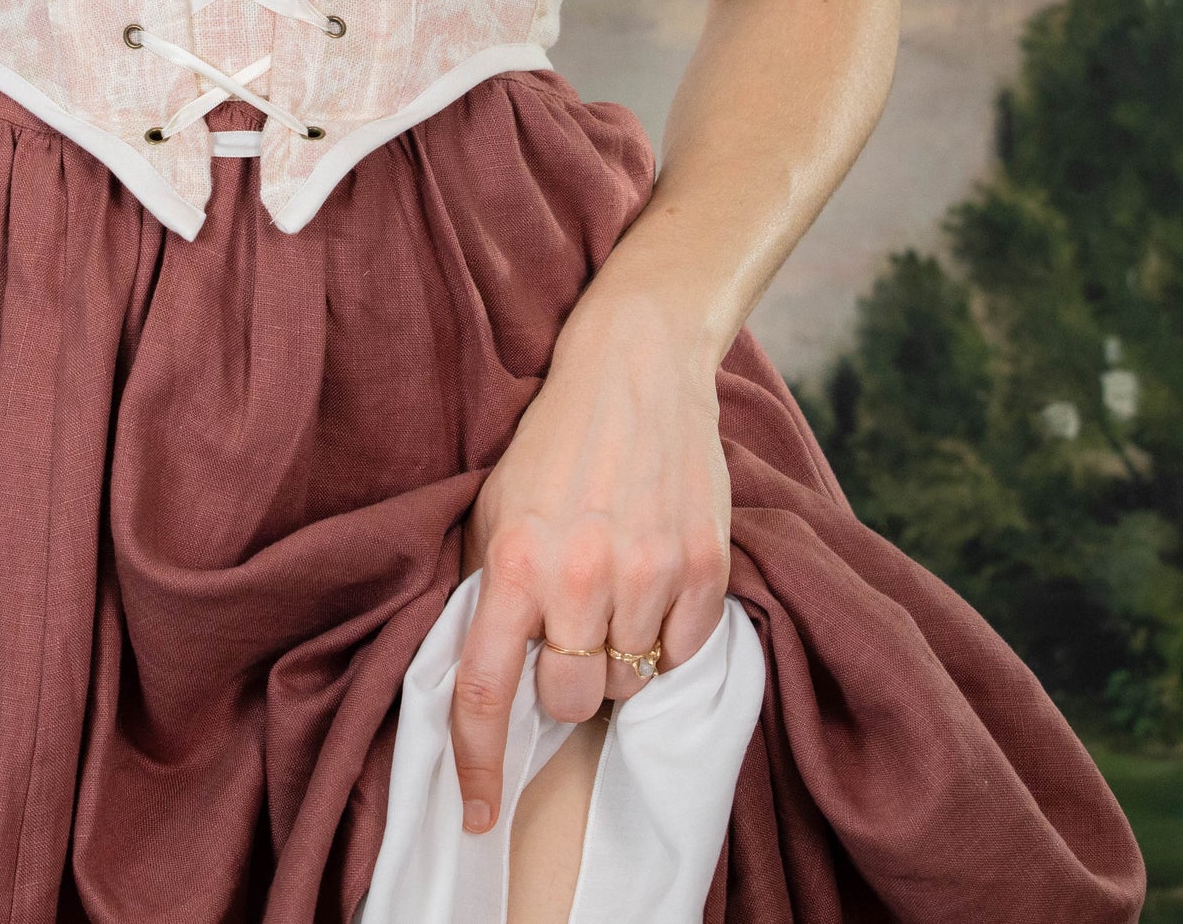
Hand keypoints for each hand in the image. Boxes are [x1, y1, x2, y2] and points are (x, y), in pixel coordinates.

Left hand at [451, 281, 731, 832]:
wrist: (633, 369)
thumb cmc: (552, 445)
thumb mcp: (494, 509)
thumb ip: (490, 592)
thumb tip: (485, 679)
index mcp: (513, 562)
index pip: (483, 690)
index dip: (477, 764)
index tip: (479, 812)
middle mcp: (581, 575)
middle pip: (570, 702)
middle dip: (564, 686)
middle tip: (568, 634)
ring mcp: (649, 573)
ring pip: (630, 685)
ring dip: (617, 660)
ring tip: (612, 594)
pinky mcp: (705, 565)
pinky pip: (683, 656)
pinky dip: (667, 640)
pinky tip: (652, 587)